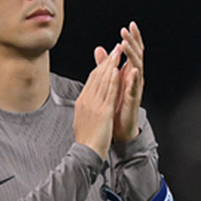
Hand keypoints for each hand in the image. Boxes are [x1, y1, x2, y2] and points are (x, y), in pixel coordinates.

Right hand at [74, 44, 121, 158]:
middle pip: (97, 76)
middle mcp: (87, 100)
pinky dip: (113, 79)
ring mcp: (94, 104)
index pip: (92, 79)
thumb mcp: (83, 119)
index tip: (108, 58)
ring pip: (103, 80)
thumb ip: (86, 107)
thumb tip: (87, 101)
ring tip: (118, 52)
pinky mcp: (102, 111)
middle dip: (107, 61)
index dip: (101, 66)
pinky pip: (108, 92)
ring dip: (112, 65)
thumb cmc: (86, 139)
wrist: (86, 152)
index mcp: (82, 101)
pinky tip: (117, 70)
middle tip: (115, 48)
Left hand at [94, 21, 143, 142]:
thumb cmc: (116, 103)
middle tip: (128, 30)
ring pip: (137, 68)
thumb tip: (100, 49)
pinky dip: (134, 78)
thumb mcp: (110, 80)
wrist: (119, 126)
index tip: (130, 25)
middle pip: (136, 56)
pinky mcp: (133, 99)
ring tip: (127, 45)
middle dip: (133, 42)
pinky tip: (134, 70)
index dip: (133, 39)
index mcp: (128, 72)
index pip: (132, 51)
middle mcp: (134, 78)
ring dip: (132, 56)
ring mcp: (135, 88)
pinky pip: (135, 87)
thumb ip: (106, 65)